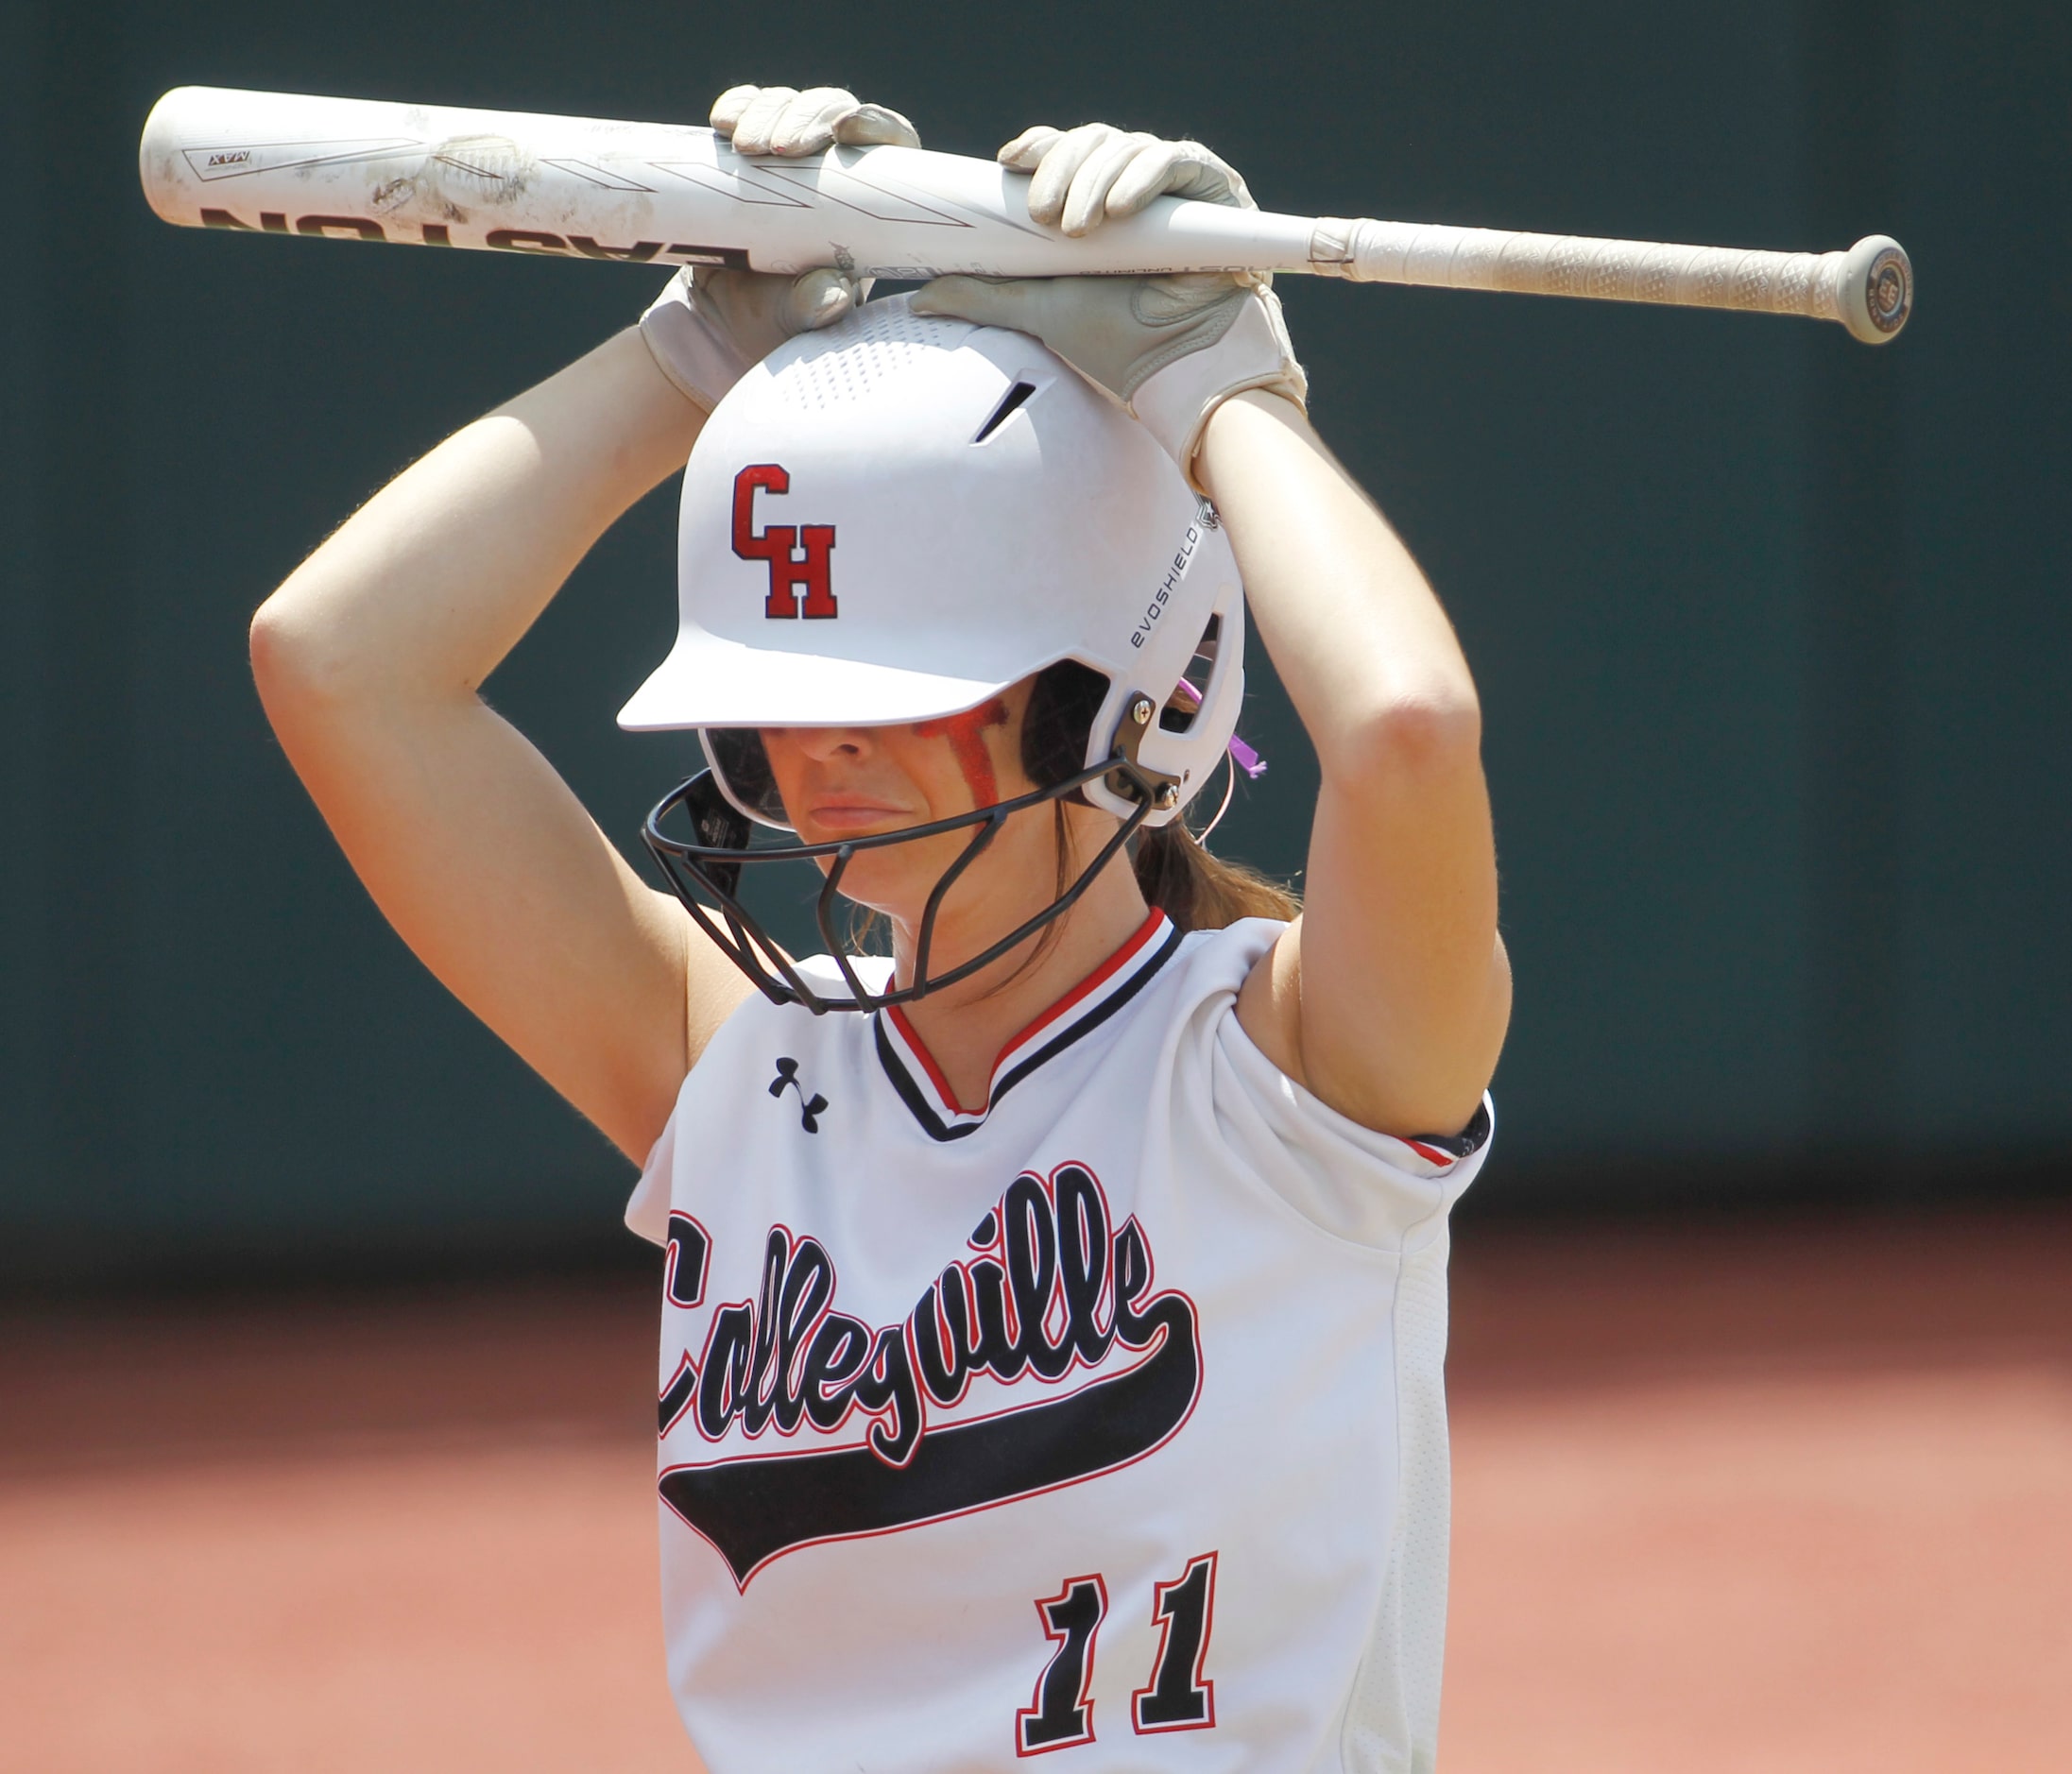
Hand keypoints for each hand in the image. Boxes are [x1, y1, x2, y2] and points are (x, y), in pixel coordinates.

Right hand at [639, 85, 920, 410]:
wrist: (721, 325)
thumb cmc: (778, 323)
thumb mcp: (798, 323)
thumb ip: (815, 309)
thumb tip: (832, 292)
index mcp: (869, 209)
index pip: (890, 150)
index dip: (877, 126)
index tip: (846, 132)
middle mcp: (834, 173)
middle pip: (835, 113)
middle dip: (808, 117)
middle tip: (776, 149)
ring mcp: (789, 159)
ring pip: (790, 106)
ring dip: (769, 112)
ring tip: (745, 149)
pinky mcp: (746, 154)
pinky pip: (747, 112)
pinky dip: (737, 108)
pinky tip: (723, 124)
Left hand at [912, 123, 1303, 487]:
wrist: (1181, 371)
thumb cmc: (1118, 343)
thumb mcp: (1041, 311)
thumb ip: (986, 296)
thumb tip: (922, 297)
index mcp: (1096, 204)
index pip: (1064, 153)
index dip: (1038, 148)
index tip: (1008, 163)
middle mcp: (1135, 188)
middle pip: (1091, 143)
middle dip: (1061, 170)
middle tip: (1044, 215)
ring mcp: (1175, 189)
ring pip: (1126, 148)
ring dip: (1095, 180)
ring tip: (1079, 228)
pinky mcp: (1214, 191)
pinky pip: (1176, 161)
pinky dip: (1144, 176)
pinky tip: (1120, 208)